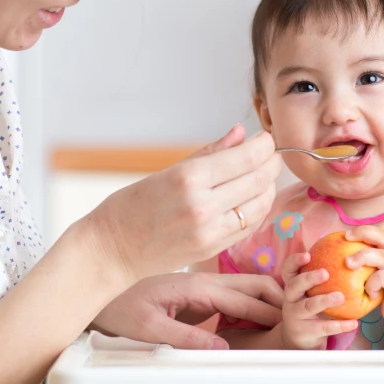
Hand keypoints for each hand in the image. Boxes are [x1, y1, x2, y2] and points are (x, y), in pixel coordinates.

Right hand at [83, 125, 281, 281]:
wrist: (112, 250)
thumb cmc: (132, 206)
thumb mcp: (167, 171)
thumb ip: (210, 153)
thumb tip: (240, 132)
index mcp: (189, 177)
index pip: (245, 157)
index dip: (264, 145)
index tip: (266, 138)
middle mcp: (203, 204)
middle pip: (258, 179)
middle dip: (272, 163)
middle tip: (271, 154)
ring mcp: (210, 230)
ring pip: (260, 204)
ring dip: (269, 186)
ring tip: (264, 175)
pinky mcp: (213, 248)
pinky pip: (249, 224)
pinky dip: (258, 208)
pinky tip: (253, 198)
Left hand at [93, 272, 283, 349]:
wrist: (98, 284)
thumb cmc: (118, 307)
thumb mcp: (148, 328)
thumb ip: (186, 337)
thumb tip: (222, 348)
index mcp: (195, 287)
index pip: (242, 300)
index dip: (269, 312)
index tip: (292, 321)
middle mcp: (202, 281)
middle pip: (252, 284)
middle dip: (278, 296)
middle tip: (302, 310)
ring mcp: (200, 284)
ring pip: (245, 286)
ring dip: (268, 295)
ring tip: (291, 308)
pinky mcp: (197, 292)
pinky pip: (232, 293)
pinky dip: (253, 299)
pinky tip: (263, 309)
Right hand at [278, 253, 357, 349]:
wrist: (298, 339)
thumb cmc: (310, 308)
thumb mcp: (310, 293)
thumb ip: (322, 278)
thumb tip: (349, 258)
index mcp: (293, 286)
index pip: (287, 270)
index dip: (295, 261)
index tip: (308, 255)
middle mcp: (290, 299)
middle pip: (294, 286)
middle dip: (308, 278)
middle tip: (325, 273)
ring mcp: (295, 316)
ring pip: (307, 306)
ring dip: (324, 300)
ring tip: (340, 297)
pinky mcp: (303, 332)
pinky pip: (323, 328)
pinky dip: (339, 325)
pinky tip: (353, 323)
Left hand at [345, 222, 383, 328]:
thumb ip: (374, 258)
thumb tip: (343, 250)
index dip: (371, 227)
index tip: (351, 234)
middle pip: (381, 235)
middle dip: (361, 233)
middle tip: (346, 238)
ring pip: (380, 255)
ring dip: (361, 258)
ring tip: (348, 264)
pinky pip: (381, 278)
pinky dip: (370, 285)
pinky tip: (368, 293)